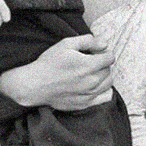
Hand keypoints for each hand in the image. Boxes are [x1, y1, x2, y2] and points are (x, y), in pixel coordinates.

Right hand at [0, 33, 114, 110]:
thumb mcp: (66, 44)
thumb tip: (105, 44)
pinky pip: (106, 97)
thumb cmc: (49, 63)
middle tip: (89, 63)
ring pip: (108, 83)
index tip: (94, 53)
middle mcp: (91, 81)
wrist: (36, 85)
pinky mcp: (85, 104)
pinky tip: (94, 86)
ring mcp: (89, 94)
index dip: (103, 53)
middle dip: (102, 64)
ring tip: (90, 74)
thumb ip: (88, 41)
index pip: (110, 57)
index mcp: (88, 65)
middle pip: (109, 70)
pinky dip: (104, 90)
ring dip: (103, 76)